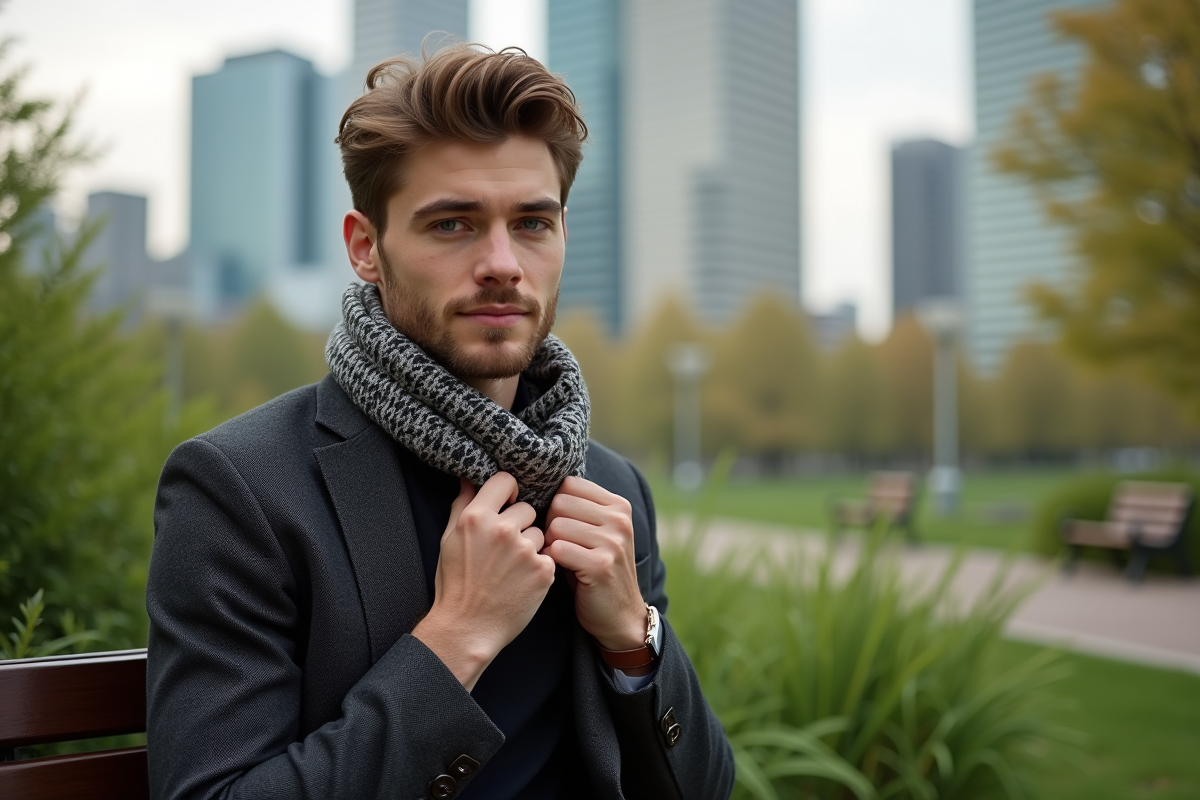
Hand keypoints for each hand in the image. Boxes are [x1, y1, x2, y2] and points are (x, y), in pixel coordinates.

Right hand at [412, 472, 555, 689]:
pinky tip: (522, 581)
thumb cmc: (455, 584)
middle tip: (504, 549)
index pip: (505, 481)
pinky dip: (539, 567)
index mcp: (476, 517)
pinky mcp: (543, 570)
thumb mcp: (449, 540)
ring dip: (530, 546)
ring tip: (511, 568)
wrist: (468, 627)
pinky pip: (548, 555)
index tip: (507, 504)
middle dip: (519, 524)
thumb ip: (462, 504)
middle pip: (527, 508)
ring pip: (540, 533)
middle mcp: (502, 530)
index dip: (508, 491)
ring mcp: (525, 550)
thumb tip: (468, 477)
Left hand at [542, 477, 645, 652]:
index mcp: (619, 506)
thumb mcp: (596, 532)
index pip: (569, 485)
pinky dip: (551, 560)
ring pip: (556, 526)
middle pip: (559, 503)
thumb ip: (578, 509)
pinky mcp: (601, 565)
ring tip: (561, 559)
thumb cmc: (596, 569)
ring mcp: (613, 542)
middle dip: (550, 524)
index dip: (556, 505)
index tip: (563, 526)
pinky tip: (560, 570)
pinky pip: (558, 549)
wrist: (620, 615)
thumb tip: (536, 488)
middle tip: (559, 545)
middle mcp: (619, 520)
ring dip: (550, 544)